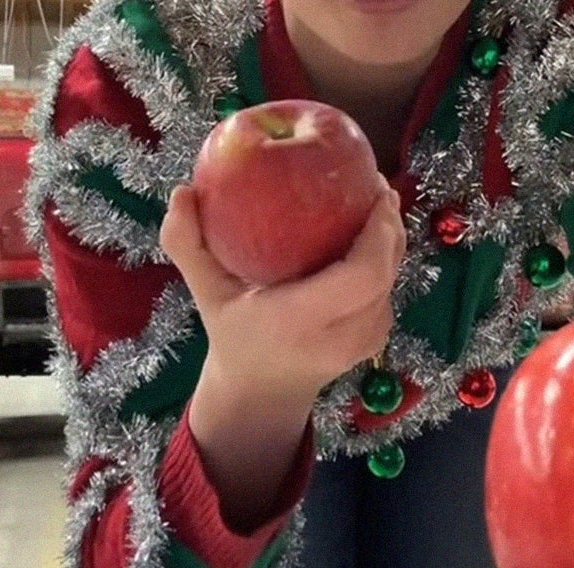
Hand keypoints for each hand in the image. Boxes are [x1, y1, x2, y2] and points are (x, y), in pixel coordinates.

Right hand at [160, 183, 404, 529]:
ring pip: (392, 281)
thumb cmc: (232, 333)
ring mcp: (361, 344)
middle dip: (389, 224)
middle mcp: (337, 338)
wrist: (260, 391)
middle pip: (384, 274)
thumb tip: (181, 191)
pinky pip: (387, 291)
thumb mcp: (205, 291)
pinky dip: (386, 258)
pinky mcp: (374, 342)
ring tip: (375, 198)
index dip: (377, 231)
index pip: (360, 276)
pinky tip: (373, 229)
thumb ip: (186, 244)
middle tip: (373, 182)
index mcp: (297, 322)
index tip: (371, 189)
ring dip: (390, 239)